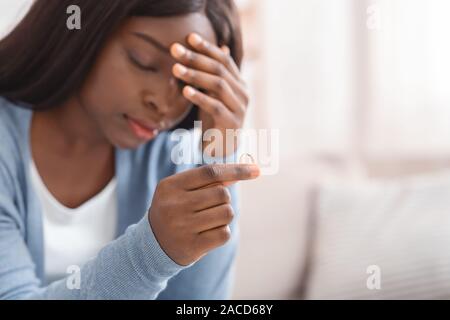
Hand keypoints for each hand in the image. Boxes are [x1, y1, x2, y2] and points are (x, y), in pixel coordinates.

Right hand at [148, 163, 259, 265]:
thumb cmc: (173, 210)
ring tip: (207, 220)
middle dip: (223, 199)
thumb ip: (206, 180)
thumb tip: (238, 173)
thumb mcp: (180, 190)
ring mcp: (183, 226)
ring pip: (227, 213)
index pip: (210, 172)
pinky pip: (224, 233)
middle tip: (209, 207)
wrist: (152, 245)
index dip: (236, 170)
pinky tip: (207, 233)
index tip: (256, 170)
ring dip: (224, 215)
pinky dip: (222, 231)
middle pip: (222, 193)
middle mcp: (175, 205)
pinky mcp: (192, 246)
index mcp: (170, 186)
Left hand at [170, 33, 248, 156]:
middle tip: (175, 50)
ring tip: (175, 69)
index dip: (207, 47)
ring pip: (218, 85)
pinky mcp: (232, 122)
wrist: (222, 149)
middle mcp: (243, 93)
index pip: (224, 60)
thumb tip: (221, 47)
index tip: (188, 37)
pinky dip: (199, 97)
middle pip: (219, 69)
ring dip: (195, 75)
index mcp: (239, 84)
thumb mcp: (214, 94)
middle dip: (196, 58)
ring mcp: (240, 108)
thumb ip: (215, 74)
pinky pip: (215, 106)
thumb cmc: (215, 119)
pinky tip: (185, 90)